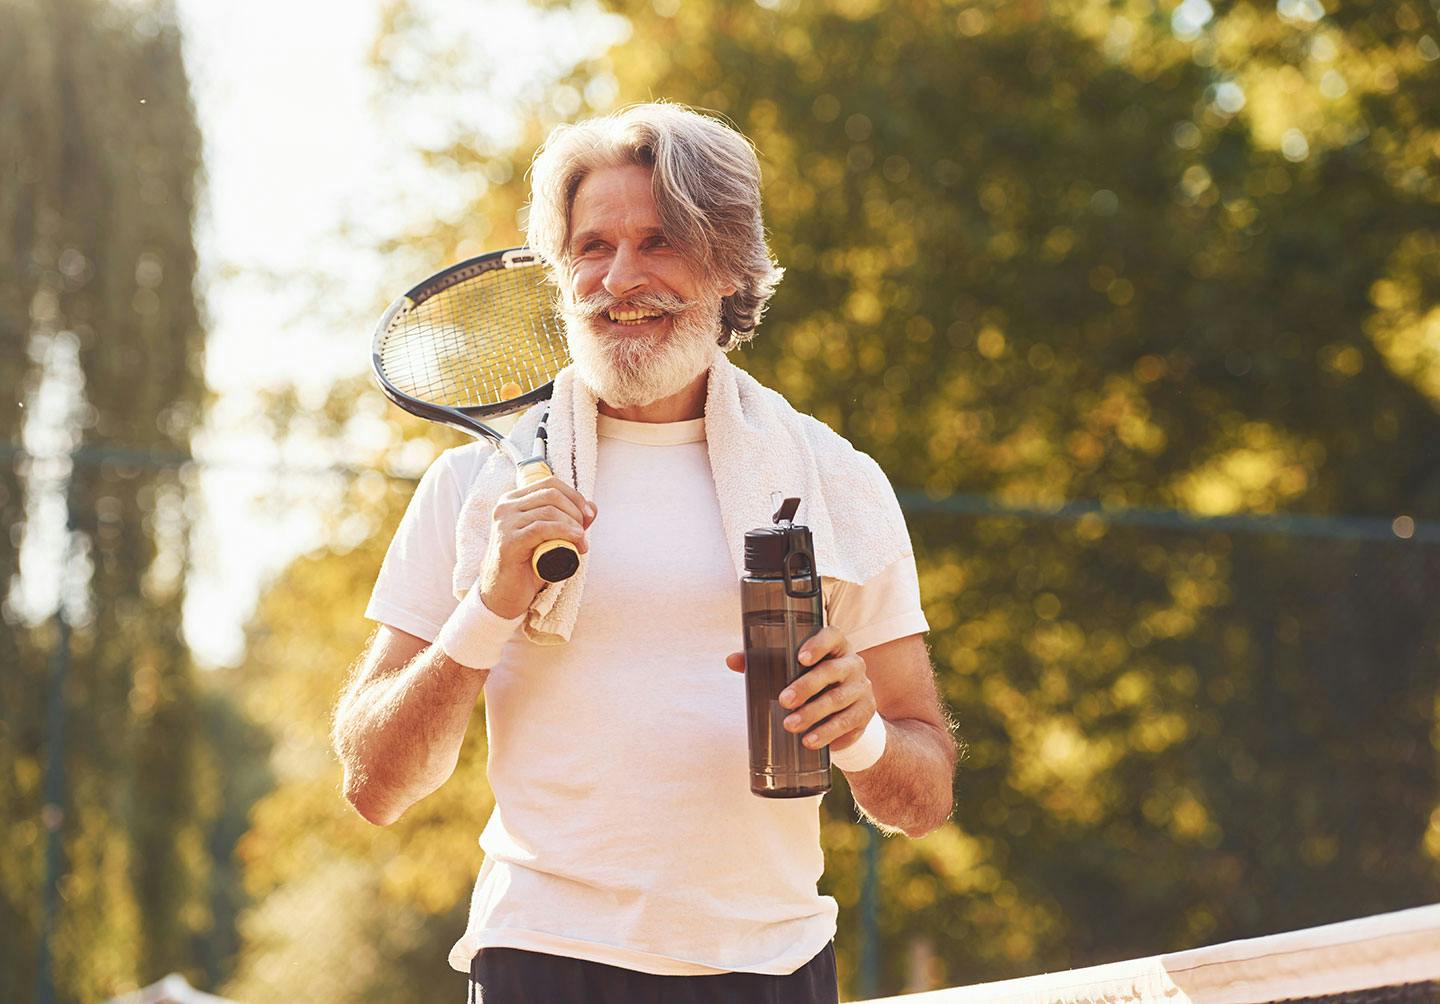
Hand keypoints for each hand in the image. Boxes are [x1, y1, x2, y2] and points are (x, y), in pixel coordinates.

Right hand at [479, 476, 595, 618]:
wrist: (504, 594)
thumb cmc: (527, 565)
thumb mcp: (550, 538)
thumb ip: (570, 521)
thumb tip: (592, 507)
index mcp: (513, 500)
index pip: (549, 484)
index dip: (574, 496)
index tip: (588, 516)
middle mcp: (505, 507)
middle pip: (551, 495)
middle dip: (575, 512)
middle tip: (584, 534)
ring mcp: (504, 524)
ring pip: (549, 511)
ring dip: (573, 527)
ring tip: (581, 545)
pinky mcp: (508, 542)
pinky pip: (541, 529)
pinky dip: (563, 531)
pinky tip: (575, 539)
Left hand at [725, 626, 876, 752]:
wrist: (846, 712)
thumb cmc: (813, 682)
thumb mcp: (792, 670)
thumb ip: (763, 662)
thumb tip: (732, 660)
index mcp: (835, 646)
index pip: (832, 636)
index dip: (818, 644)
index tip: (800, 658)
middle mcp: (853, 663)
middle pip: (832, 671)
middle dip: (806, 686)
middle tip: (783, 701)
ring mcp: (862, 688)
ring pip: (838, 699)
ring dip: (813, 713)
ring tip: (790, 725)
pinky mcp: (865, 712)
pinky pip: (847, 722)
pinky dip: (827, 732)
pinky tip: (810, 740)